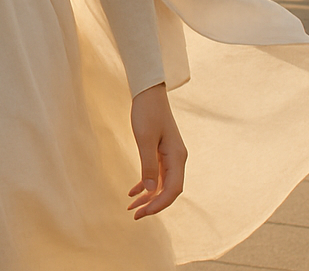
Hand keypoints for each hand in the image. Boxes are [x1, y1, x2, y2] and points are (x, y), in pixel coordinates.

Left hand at [127, 83, 185, 217]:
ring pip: (161, 183)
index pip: (173, 189)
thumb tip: (151, 190)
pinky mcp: (161, 152)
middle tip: (135, 215)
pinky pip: (156, 174)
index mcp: (177, 156)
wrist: (148, 93)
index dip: (159, 204)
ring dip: (148, 196)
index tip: (143, 212)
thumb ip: (148, 164)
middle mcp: (177, 159)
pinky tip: (133, 192)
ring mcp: (170, 156)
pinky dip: (146, 184)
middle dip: (153, 204)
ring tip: (131, 207)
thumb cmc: (147, 112)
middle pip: (168, 189)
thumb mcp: (144, 139)